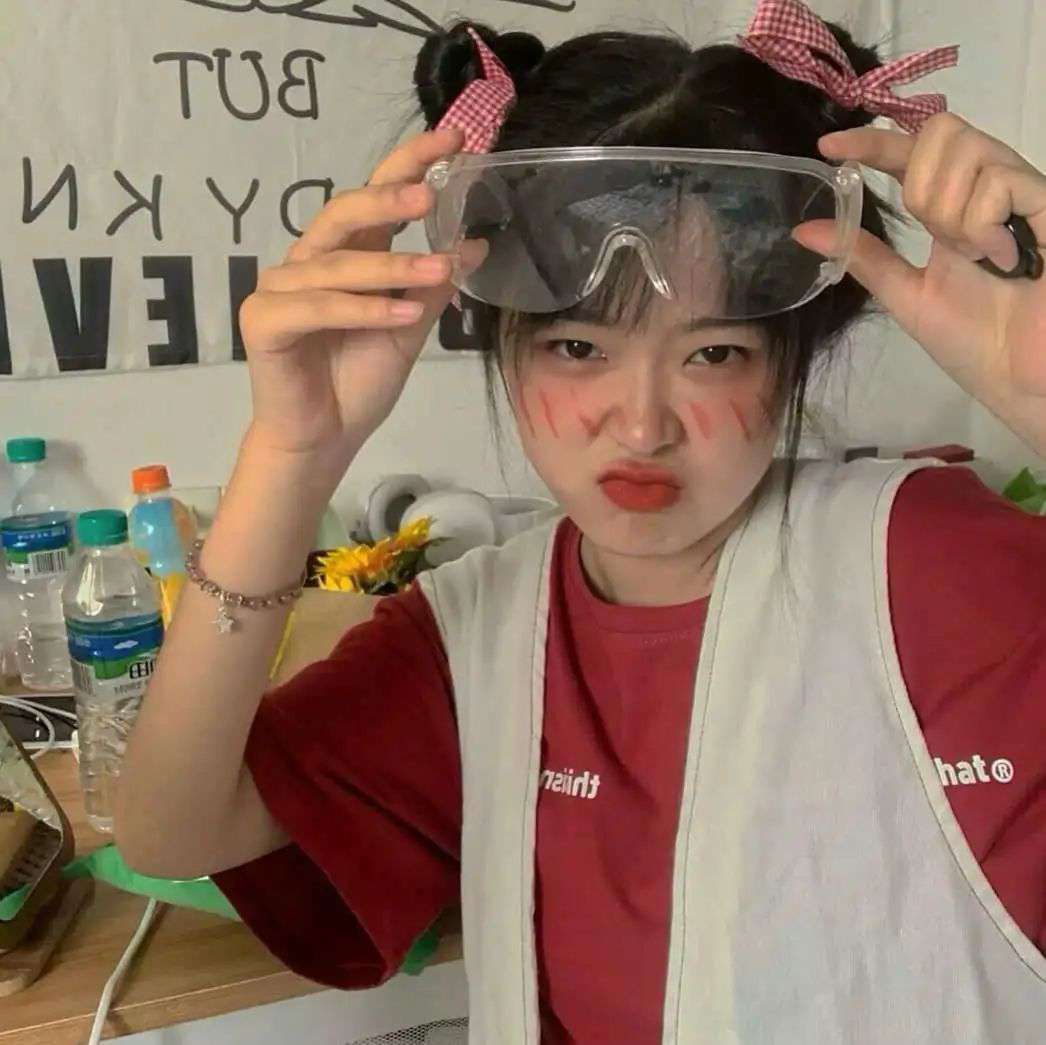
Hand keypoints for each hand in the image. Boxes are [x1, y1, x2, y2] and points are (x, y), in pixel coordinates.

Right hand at [238, 126, 483, 466]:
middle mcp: (310, 261)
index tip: (453, 140)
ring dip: (392, 268)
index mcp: (346, 256)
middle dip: (389, 198)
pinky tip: (401, 317)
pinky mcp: (264, 321)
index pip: (375, 198)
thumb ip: (432, 288)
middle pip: (344, 213)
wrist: (325, 439)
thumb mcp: (408, 330)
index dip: (408, 165)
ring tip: (438, 271)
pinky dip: (362, 310)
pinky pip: (319, 307)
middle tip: (430, 193)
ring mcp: (280, 288)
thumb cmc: (358, 382)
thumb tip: (475, 241)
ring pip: (339, 265)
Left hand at [792, 112, 1045, 452]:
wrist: (1018, 376)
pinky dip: (982, 225)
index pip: (907, 153)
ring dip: (951, 212)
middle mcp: (987, 188)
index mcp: (951, 208)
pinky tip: (1002, 258)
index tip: (828, 150)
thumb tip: (803, 229)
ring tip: (975, 256)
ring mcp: (1022, 191)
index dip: (870, 141)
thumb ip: (862, 256)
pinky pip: (998, 182)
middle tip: (936, 239)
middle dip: (919, 187)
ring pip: (965, 150)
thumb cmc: (972, 340)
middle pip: (938, 133)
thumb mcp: (904, 293)